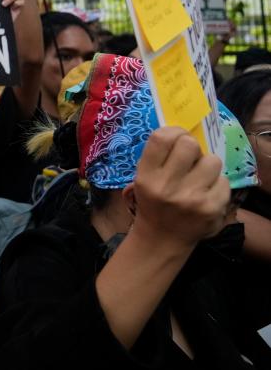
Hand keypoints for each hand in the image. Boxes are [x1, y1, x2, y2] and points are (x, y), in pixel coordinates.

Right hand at [131, 127, 229, 249]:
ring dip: (208, 165)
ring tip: (200, 176)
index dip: (174, 131)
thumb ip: (159, 156)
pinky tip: (207, 192)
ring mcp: (191, 198)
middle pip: (189, 145)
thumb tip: (184, 132)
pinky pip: (224, 181)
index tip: (178, 137)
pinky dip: (217, 184)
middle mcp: (167, 186)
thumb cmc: (153, 202)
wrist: (162, 238)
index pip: (161, 138)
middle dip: (192, 147)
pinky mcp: (211, 208)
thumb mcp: (144, 178)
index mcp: (147, 176)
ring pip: (212, 161)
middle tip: (190, 157)